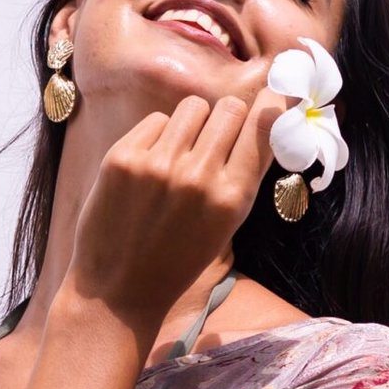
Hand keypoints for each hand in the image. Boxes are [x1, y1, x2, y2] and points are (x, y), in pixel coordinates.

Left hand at [64, 87, 289, 330]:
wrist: (118, 291)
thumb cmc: (177, 260)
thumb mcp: (225, 225)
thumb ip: (245, 174)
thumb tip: (269, 114)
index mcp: (232, 198)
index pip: (263, 124)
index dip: (270, 105)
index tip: (271, 97)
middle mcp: (199, 177)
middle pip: (229, 108)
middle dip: (226, 121)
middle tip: (212, 145)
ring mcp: (158, 165)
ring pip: (192, 107)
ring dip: (191, 125)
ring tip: (177, 158)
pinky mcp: (123, 158)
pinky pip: (155, 120)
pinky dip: (157, 137)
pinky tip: (148, 170)